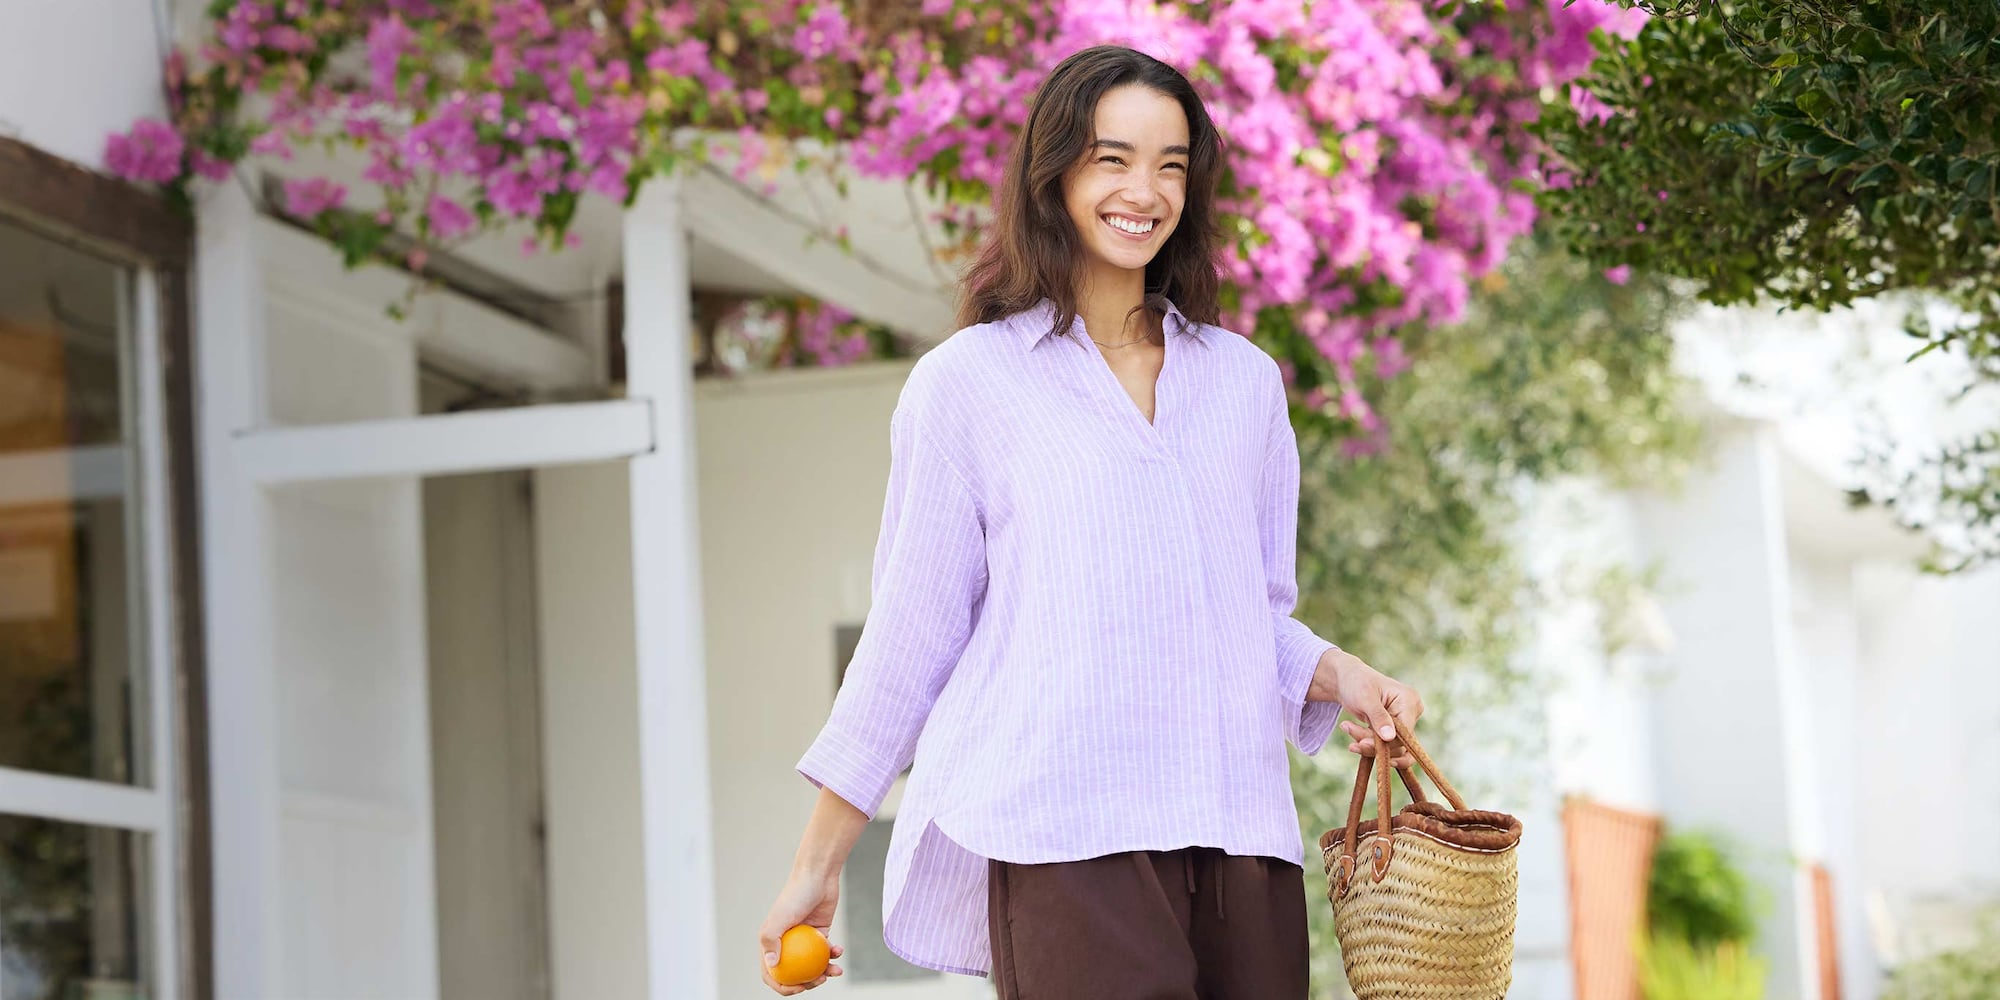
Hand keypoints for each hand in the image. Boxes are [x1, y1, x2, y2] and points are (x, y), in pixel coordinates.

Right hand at [757, 868, 845, 993]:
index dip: (781, 985)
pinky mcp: (820, 933)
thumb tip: (772, 966)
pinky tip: (839, 951)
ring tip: (835, 970)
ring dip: (824, 971)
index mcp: (771, 942)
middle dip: (807, 983)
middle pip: (794, 973)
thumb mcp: (779, 918)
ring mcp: (804, 940)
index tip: (798, 987)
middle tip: (819, 979)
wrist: (818, 877)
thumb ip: (771, 941)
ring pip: (812, 965)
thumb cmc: (795, 895)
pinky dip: (833, 954)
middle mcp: (786, 943)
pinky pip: (826, 951)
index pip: (771, 972)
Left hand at [1311, 648, 1423, 766]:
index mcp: (1410, 701)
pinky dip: (1369, 746)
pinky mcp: (1393, 731)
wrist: (1347, 679)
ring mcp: (1403, 723)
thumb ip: (1378, 717)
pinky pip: (1385, 747)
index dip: (1386, 742)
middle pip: (1397, 743)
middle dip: (1371, 742)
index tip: (1362, 743)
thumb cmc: (1357, 682)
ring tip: (1346, 727)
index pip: (1405, 733)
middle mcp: (1411, 713)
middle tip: (1349, 735)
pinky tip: (1354, 742)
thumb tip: (1389, 737)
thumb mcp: (1365, 698)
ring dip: (1366, 743)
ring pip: (1390, 747)